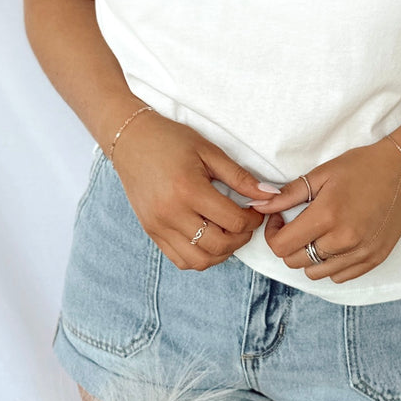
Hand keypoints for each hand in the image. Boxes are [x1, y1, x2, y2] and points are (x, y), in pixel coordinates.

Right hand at [113, 112, 270, 269]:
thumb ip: (240, 177)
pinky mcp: (152, 232)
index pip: (233, 221)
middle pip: (219, 246)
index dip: (253, 220)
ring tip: (228, 233)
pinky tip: (208, 238)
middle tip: (245, 223)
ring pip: (200, 261)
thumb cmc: (171, 140)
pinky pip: (181, 261)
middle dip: (241, 238)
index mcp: (188, 189)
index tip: (256, 210)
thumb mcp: (209, 151)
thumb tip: (270, 196)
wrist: (130, 140)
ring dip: (221, 253)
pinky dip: (200, 257)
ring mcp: (159, 226)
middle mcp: (171, 213)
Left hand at [249, 140, 400, 282]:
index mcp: (327, 216)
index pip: (281, 247)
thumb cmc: (363, 167)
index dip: (273, 234)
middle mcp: (343, 240)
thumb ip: (288, 194)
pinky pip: (338, 276)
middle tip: (297, 225)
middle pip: (295, 262)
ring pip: (315, 273)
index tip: (279, 220)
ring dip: (308, 257)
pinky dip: (330, 265)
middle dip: (288, 245)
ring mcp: (361, 253)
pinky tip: (335, 243)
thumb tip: (259, 205)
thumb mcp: (322, 173)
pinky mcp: (374, 260)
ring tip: (317, 235)